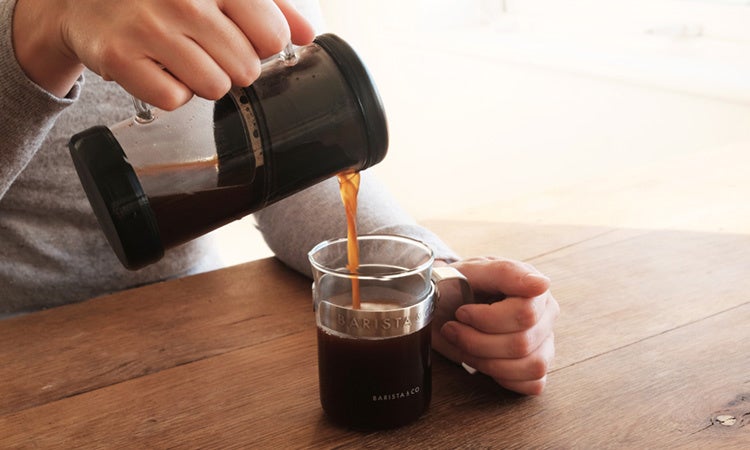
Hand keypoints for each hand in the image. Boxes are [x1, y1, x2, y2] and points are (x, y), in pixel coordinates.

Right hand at [13, 0, 314, 108]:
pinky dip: (170, 90)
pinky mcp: (120, 57)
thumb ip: (271, 2)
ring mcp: (149, 27)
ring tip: (180, 53)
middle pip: (247, 69)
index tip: (245, 33)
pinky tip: (158, 66)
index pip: (273, 36)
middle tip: (204, 43)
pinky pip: (175, 100)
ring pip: (215, 88)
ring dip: (202, 78)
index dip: (264, 43)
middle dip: (232, 63)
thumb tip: (308, 33)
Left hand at [433, 257, 558, 394]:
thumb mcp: (474, 270)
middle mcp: (546, 316)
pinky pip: (533, 384)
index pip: (524, 314)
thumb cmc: (461, 285)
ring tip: (464, 346)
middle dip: (477, 342)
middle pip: (522, 343)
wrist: (448, 302)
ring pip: (531, 367)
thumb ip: (506, 273)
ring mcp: (545, 342)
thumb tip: (542, 284)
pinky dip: (503, 378)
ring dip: (487, 362)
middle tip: (453, 329)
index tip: (461, 312)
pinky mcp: (537, 366)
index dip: (486, 319)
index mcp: (535, 289)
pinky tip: (484, 361)